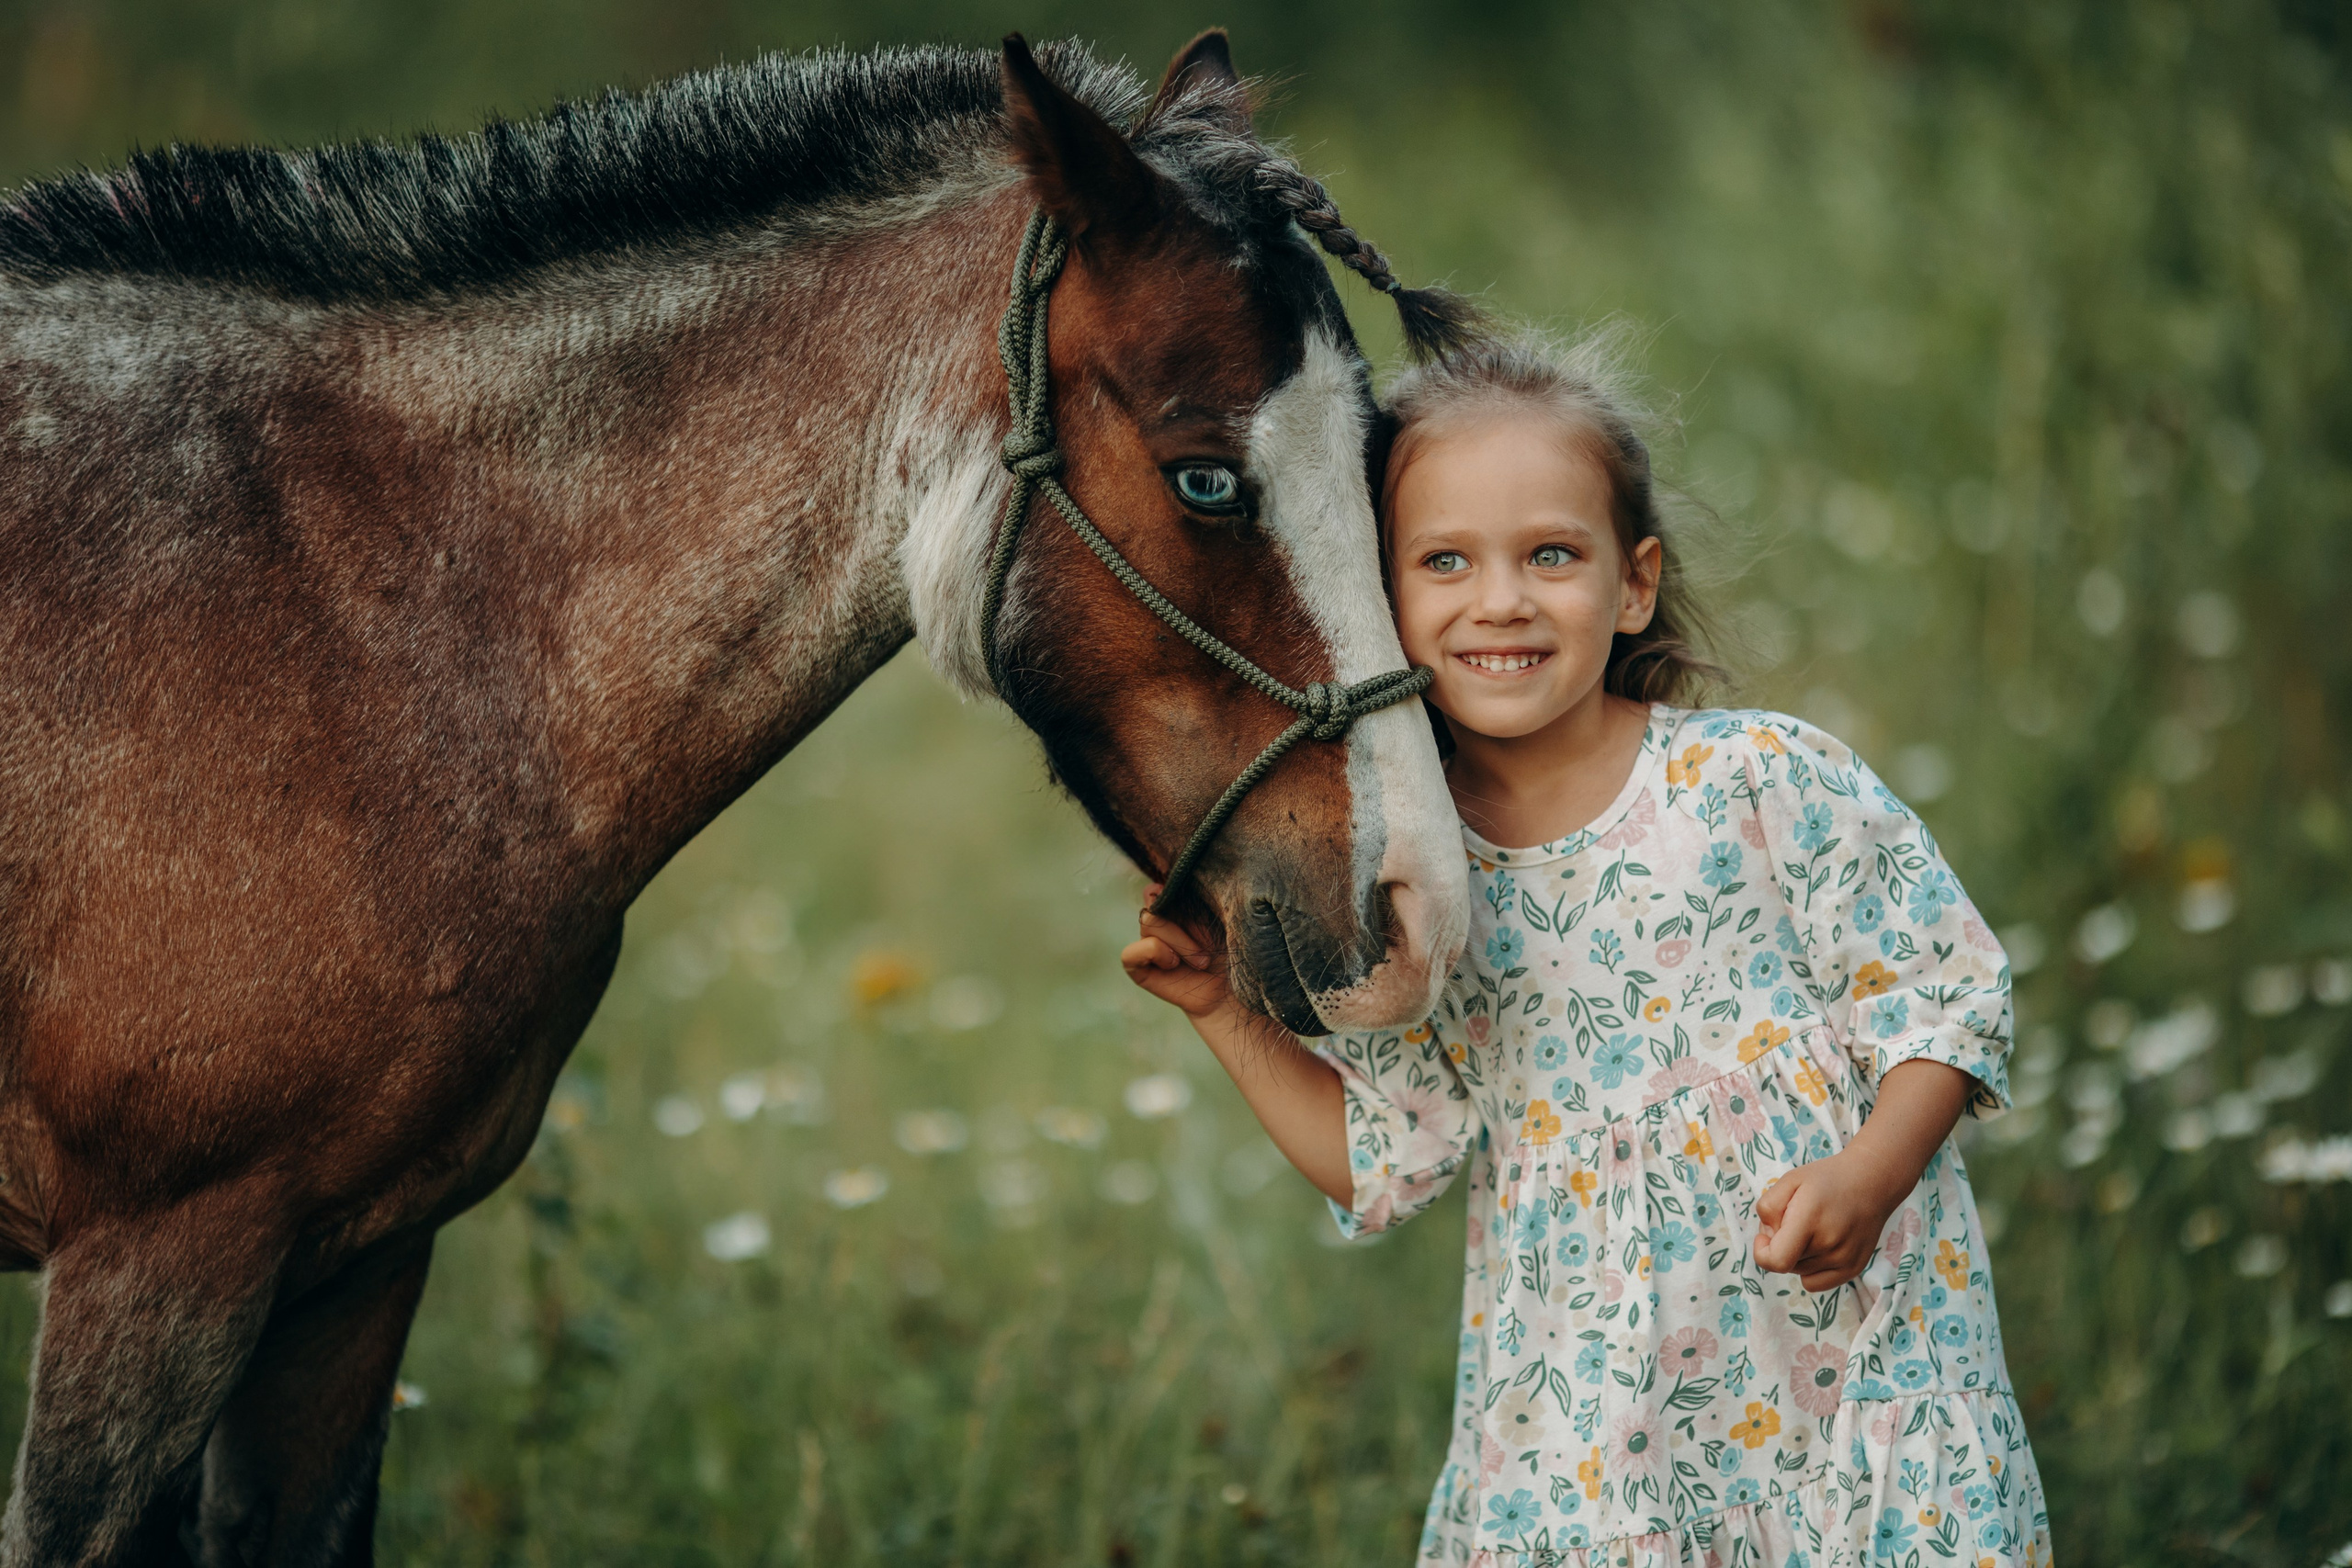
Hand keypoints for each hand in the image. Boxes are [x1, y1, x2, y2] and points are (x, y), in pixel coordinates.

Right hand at [1120, 891, 1234, 1020]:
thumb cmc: (1236, 953)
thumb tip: (1156, 885)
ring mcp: (1149, 941)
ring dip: (1177, 941)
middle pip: (1155, 898)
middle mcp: (1162, 919)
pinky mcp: (1139, 966)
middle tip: (1209, 949)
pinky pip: (1130, 953)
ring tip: (1201, 962)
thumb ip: (1195, 898)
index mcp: (1180, 902)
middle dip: (1184, 921)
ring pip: (1148, 921)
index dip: (1175, 888)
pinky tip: (1174, 964)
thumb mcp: (1224, 917)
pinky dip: (1154, 952)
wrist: (1236, 992)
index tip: (1202, 903)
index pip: (1164, 882)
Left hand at [1752, 1149, 1908, 1291]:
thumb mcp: (1789, 1180)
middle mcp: (1828, 1244)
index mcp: (1810, 1220)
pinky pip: (1815, 1283)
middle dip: (1780, 1245)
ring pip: (1799, 1272)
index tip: (1765, 1236)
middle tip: (1792, 1222)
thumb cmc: (1826, 1180)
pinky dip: (1810, 1270)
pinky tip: (1818, 1247)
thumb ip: (1768, 1207)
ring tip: (1811, 1229)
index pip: (1777, 1261)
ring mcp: (1843, 1260)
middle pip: (1786, 1263)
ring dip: (1796, 1255)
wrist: (1870, 1183)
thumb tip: (1768, 1236)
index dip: (1761, 1253)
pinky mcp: (1853, 1269)